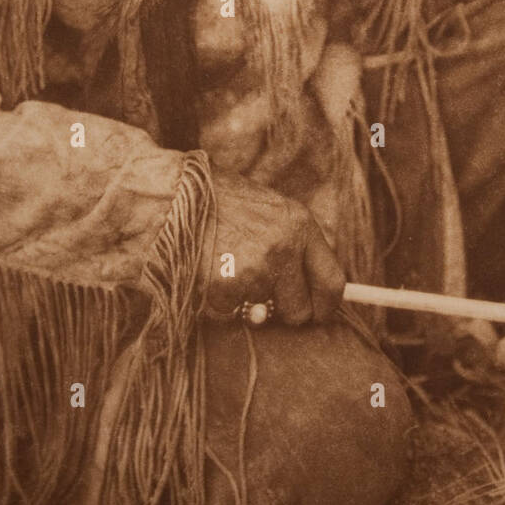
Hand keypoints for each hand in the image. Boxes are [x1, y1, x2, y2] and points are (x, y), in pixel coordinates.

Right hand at [201, 173, 345, 324]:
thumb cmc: (219, 198)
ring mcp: (255, 270)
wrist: (173, 190)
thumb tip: (308, 292)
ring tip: (225, 264)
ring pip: (260, 314)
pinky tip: (206, 272)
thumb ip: (292, 247)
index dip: (326, 307)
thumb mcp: (269, 210)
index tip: (317, 315)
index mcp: (300, 225)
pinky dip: (218, 303)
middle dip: (283, 312)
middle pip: (300, 310)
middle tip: (263, 297)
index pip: (332, 282)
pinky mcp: (225, 288)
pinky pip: (229, 314)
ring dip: (245, 302)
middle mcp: (284, 249)